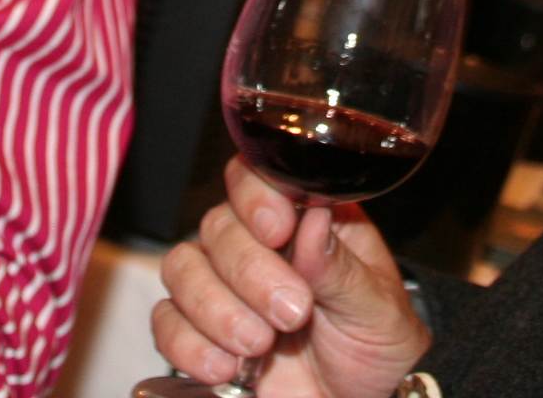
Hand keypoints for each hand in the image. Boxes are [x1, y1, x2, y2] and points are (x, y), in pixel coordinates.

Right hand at [150, 160, 429, 397]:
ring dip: (216, 310)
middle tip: (292, 313)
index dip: (256, 197)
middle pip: (219, 225)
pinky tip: (225, 367)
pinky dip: (188, 344)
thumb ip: (341, 267)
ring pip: (183, 267)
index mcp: (305, 218)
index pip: (257, 176)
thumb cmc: (376, 344)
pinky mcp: (201, 329)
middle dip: (249, 273)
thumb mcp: (376, 307)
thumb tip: (313, 219)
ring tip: (259, 346)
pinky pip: (166, 320)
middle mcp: (257, 242)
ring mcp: (224, 285)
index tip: (277, 231)